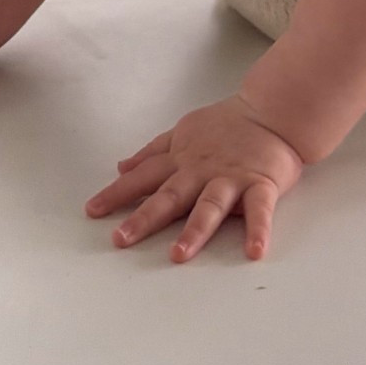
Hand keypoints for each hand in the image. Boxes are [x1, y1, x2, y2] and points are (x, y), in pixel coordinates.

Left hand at [85, 95, 304, 263]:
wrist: (272, 110)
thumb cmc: (227, 125)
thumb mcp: (183, 131)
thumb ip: (153, 151)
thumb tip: (121, 167)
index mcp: (182, 159)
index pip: (143, 177)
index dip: (117, 193)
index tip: (92, 212)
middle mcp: (201, 171)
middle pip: (169, 196)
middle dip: (144, 218)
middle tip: (121, 239)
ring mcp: (231, 178)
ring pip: (210, 206)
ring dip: (195, 230)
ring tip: (179, 254)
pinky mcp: (261, 184)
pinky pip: (260, 210)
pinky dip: (258, 230)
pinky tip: (254, 251)